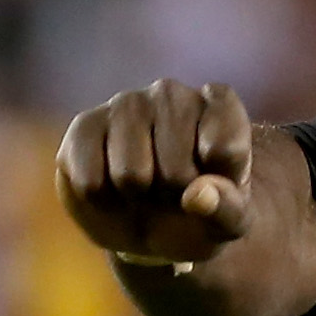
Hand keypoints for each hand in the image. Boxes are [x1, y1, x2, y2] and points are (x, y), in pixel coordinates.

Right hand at [56, 80, 253, 268]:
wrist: (155, 221)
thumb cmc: (204, 212)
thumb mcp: (231, 222)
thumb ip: (227, 209)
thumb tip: (197, 196)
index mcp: (220, 104)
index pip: (226, 150)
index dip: (221, 183)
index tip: (219, 184)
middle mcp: (172, 93)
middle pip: (177, 170)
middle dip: (174, 196)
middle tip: (174, 192)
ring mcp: (126, 104)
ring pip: (131, 176)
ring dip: (138, 198)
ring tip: (146, 188)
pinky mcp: (84, 125)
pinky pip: (91, 183)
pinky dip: (104, 202)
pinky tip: (114, 188)